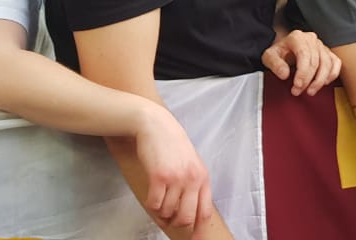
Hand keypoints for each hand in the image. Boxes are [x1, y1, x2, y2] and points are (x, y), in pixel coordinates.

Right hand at [133, 103, 213, 236]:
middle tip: (168, 218)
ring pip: (167, 212)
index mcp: (203, 177)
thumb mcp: (192, 163)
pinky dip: (151, 205)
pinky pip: (154, 204)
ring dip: (160, 211)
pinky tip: (151, 195)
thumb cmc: (173, 145)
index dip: (197, 229)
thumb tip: (192, 212)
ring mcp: (176, 178)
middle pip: (185, 218)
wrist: (156, 125)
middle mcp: (192, 179)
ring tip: (159, 198)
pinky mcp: (159, 177)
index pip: (204, 212)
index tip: (193, 239)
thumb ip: (194, 185)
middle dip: (175, 223)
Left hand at [261, 30, 340, 95]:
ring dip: (320, 80)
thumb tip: (284, 74)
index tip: (297, 86)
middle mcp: (311, 39)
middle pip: (316, 61)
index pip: (304, 54)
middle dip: (308, 80)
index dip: (303, 72)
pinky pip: (336, 62)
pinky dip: (332, 74)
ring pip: (327, 63)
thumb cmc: (278, 52)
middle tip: (298, 91)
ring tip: (310, 91)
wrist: (284, 48)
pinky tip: (324, 83)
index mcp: (297, 37)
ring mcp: (321, 45)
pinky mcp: (327, 52)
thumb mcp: (269, 57)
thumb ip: (275, 64)